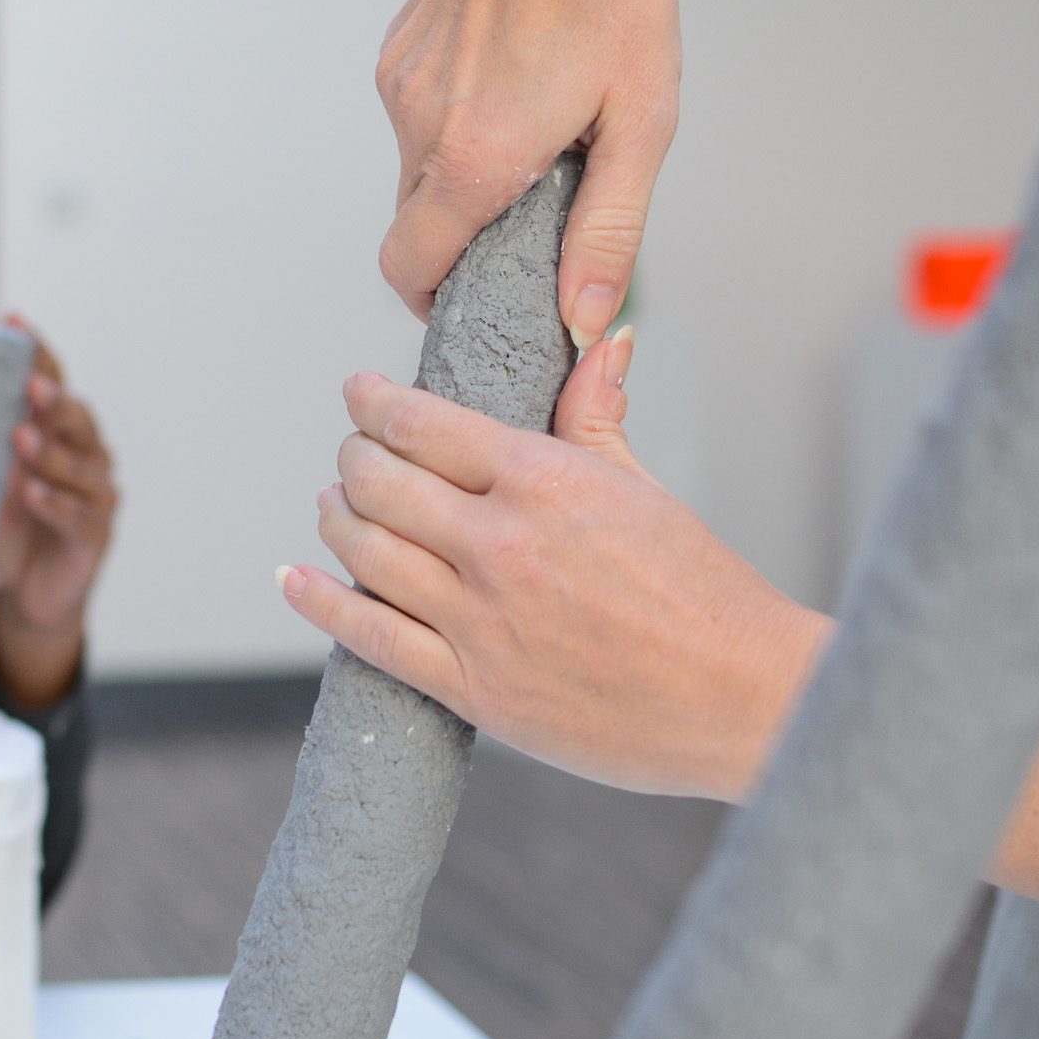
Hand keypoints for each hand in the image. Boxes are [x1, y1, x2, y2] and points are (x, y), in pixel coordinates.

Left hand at [0, 321, 117, 707]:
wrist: (21, 599)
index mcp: (56, 431)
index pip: (51, 380)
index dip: (36, 350)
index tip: (13, 319)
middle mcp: (86, 455)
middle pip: (76, 417)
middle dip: (53, 400)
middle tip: (28, 385)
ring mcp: (98, 495)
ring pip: (81, 465)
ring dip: (51, 452)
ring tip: (21, 439)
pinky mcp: (97, 536)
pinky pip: (80, 516)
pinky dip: (56, 504)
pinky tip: (31, 494)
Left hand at [278, 335, 828, 796]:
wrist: (745, 700)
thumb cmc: (706, 595)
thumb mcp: (646, 488)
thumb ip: (597, 415)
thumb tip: (599, 339)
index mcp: (543, 481)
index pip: (423, 424)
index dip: (374, 404)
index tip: (358, 395)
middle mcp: (500, 544)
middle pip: (379, 483)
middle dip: (353, 459)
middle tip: (351, 455)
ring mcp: (480, 618)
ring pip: (365, 552)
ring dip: (334, 520)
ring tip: (332, 506)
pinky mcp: (473, 688)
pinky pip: (370, 636)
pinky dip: (319, 601)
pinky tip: (294, 580)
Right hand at [378, 0, 679, 345]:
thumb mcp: (640, 122)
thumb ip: (608, 229)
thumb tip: (585, 309)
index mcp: (476, 157)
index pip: (409, 269)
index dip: (433, 298)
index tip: (465, 298)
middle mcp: (422, 125)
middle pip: (410, 225)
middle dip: (457, 236)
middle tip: (517, 211)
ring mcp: (401, 86)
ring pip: (411, 168)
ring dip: (457, 172)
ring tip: (522, 127)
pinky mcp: (397, 53)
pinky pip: (412, 116)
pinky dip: (450, 122)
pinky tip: (502, 84)